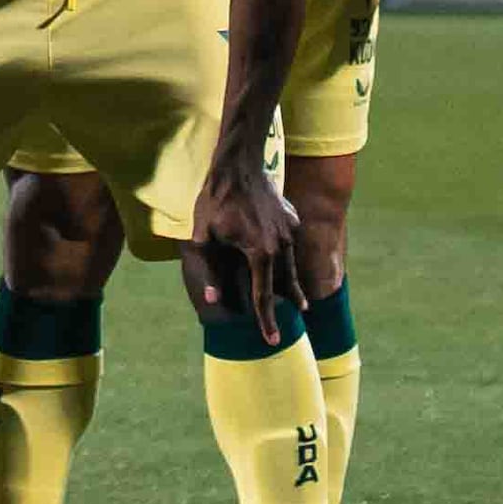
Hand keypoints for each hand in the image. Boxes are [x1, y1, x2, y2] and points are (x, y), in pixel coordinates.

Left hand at [183, 158, 302, 343]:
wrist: (238, 163)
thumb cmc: (214, 200)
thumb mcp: (203, 237)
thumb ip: (210, 270)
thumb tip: (212, 301)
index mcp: (261, 253)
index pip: (264, 295)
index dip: (266, 320)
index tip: (272, 339)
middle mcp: (282, 244)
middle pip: (286, 282)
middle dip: (289, 301)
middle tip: (297, 318)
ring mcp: (290, 230)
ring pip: (292, 262)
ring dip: (292, 281)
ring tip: (299, 300)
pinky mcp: (292, 217)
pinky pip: (290, 242)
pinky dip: (288, 255)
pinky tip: (285, 259)